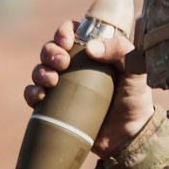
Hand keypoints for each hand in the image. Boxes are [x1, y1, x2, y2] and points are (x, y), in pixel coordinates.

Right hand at [24, 20, 153, 158]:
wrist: (127, 137)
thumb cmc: (134, 101)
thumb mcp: (136, 71)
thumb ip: (122, 51)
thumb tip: (90, 48)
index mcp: (92, 52)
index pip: (72, 33)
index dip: (64, 31)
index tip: (67, 40)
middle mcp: (74, 67)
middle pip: (51, 49)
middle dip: (50, 52)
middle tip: (62, 63)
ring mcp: (62, 88)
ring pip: (40, 70)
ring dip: (40, 71)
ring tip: (52, 81)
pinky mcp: (53, 108)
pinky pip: (33, 95)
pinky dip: (31, 93)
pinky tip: (40, 96)